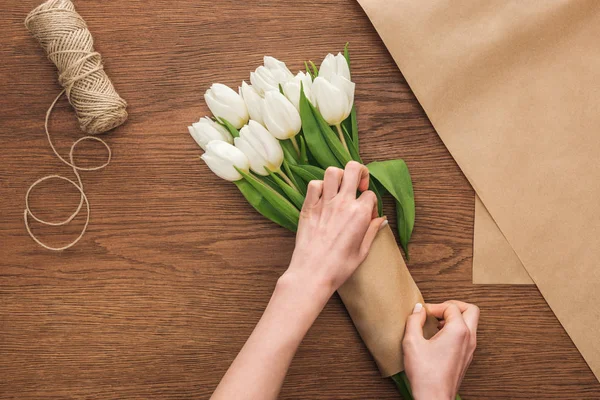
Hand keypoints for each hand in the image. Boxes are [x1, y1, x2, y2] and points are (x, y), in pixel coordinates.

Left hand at [281, 161, 386, 299]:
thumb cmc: (338, 267)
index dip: (371, 203)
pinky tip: (323, 198)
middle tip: (358, 185)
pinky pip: (313, 184)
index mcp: (359, 214)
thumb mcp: (363, 251)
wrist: (312, 274)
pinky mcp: (308, 207)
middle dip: (360, 172)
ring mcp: (324, 203)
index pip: (371, 194)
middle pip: (353, 169)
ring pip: (332, 171)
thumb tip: (380, 219)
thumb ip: (372, 231)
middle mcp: (342, 204)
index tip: (366, 214)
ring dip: (339, 176)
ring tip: (340, 188)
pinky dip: (319, 186)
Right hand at [403, 301, 479, 399]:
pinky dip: (455, 331)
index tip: (423, 314)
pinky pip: (467, 336)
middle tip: (439, 310)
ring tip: (437, 324)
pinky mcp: (466, 358)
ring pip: (471, 323)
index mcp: (458, 331)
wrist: (433, 397)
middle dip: (454, 306)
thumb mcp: (412, 342)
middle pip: (471, 310)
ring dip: (455, 319)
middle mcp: (469, 339)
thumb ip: (414, 320)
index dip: (435, 306)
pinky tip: (438, 338)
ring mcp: (470, 349)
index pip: (451, 307)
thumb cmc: (425, 374)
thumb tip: (418, 309)